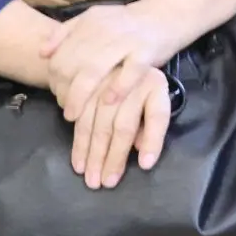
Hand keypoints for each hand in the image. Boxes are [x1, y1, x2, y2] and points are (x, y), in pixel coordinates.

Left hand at [40, 3, 177, 121]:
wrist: (164, 15)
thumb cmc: (126, 26)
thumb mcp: (94, 21)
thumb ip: (67, 33)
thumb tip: (42, 53)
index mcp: (89, 23)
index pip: (60, 55)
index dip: (53, 79)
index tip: (57, 95)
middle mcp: (105, 29)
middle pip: (72, 65)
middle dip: (63, 92)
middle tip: (65, 109)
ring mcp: (126, 39)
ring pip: (94, 70)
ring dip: (80, 96)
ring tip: (74, 115)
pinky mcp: (147, 50)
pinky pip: (130, 71)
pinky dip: (117, 87)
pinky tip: (108, 102)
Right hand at [70, 66, 171, 189]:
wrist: (112, 53)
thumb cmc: (138, 87)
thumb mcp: (152, 101)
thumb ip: (150, 126)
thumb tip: (142, 154)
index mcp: (156, 85)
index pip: (157, 115)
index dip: (153, 141)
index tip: (146, 165)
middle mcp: (132, 81)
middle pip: (123, 124)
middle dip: (114, 156)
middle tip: (107, 183)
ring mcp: (106, 83)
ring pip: (98, 124)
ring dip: (93, 155)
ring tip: (91, 179)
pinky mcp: (85, 88)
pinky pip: (80, 120)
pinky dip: (78, 145)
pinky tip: (78, 164)